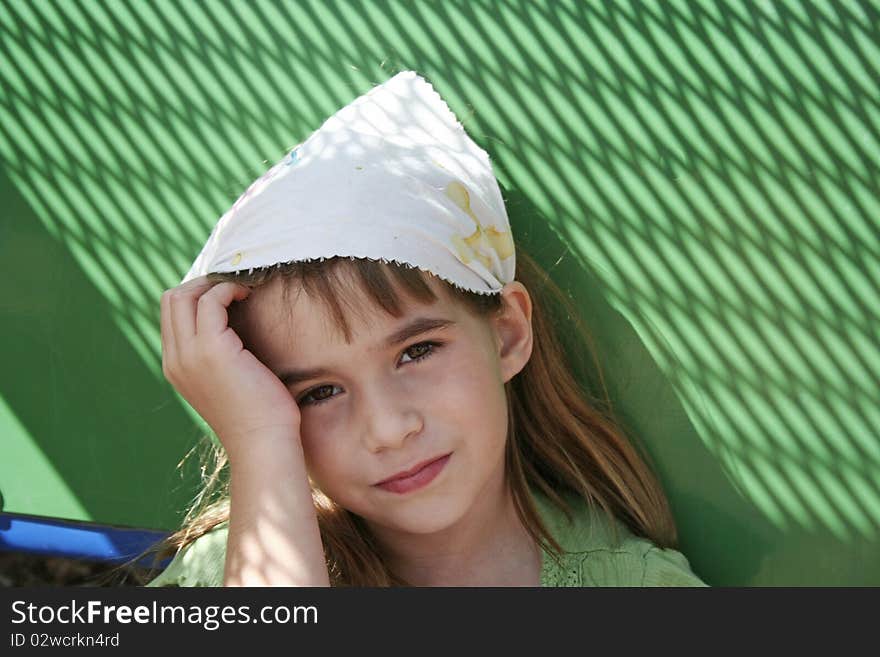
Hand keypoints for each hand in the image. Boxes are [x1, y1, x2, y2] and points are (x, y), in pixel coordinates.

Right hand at [160, 276, 301, 461]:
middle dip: (202, 283)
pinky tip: (249, 295)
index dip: (197, 295)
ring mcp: (189, 355)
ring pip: (185, 295)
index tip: (227, 292)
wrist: (263, 443)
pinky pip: (211, 301)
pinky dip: (229, 290)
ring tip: (243, 289)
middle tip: (235, 286)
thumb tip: (237, 328)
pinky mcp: (211, 350)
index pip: (171, 314)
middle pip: (171, 299)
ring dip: (216, 284)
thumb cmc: (259, 414)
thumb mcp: (231, 380)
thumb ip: (223, 356)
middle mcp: (175, 360)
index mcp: (177, 367)